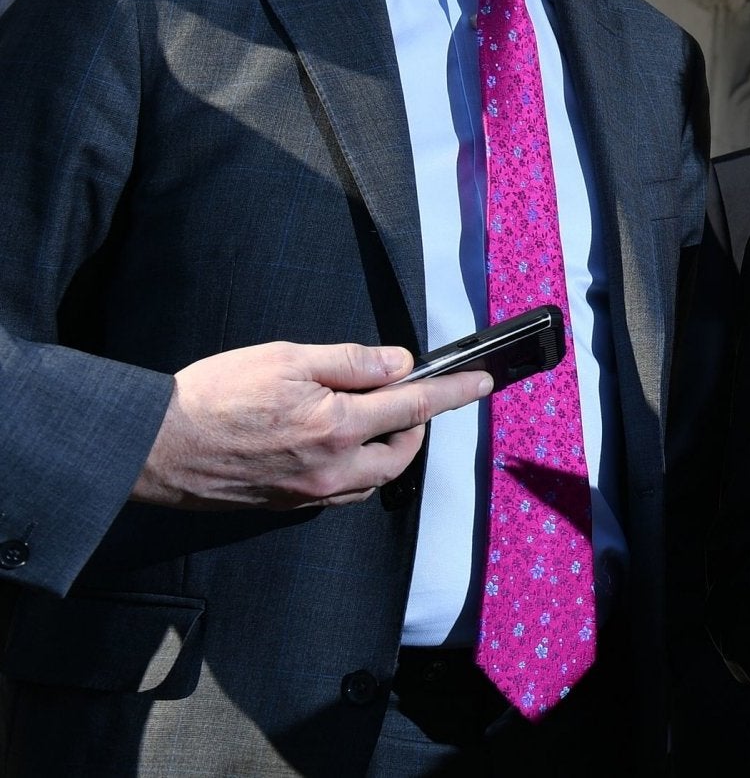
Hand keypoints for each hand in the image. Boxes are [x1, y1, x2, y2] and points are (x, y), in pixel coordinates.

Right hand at [131, 342, 491, 509]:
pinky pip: (340, 494)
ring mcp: (308, 494)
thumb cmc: (215, 394)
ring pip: (371, 480)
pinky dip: (354, 471)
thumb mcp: (288, 358)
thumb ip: (351, 361)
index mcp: (337, 427)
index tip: (482, 384)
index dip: (454, 392)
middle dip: (415, 428)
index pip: (416, 407)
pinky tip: (337, 447)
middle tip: (409, 401)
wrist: (154, 445)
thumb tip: (399, 365)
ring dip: (385, 453)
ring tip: (376, 422)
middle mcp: (330, 469)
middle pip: (399, 455)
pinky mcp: (285, 505)